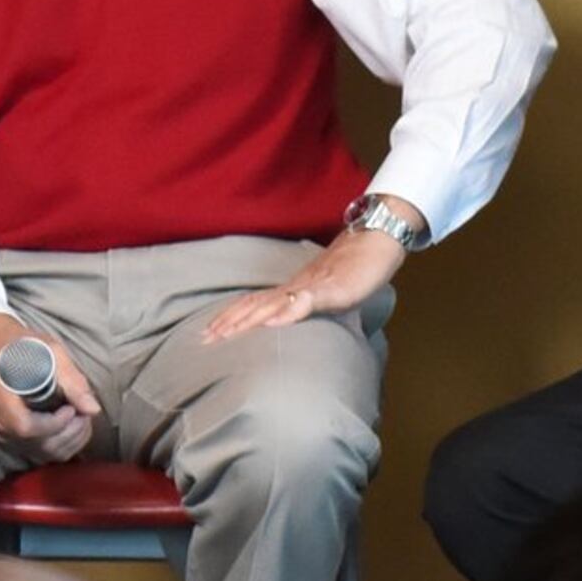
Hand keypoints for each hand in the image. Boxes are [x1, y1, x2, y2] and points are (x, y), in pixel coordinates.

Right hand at [0, 312, 99, 464]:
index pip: (27, 428)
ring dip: (74, 438)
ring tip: (81, 414)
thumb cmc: (25, 348)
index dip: (55, 423)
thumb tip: (93, 409)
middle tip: (83, 409)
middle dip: (72, 430)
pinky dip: (69, 443)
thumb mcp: (52, 353)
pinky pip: (46, 452)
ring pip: (47, 452)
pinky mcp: (18, 439)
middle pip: (41, 444)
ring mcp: (8, 433)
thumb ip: (72, 381)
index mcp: (2, 399)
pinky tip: (76, 424)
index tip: (71, 408)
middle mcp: (1, 422)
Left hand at [203, 224, 406, 343]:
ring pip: (274, 303)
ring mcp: (313, 286)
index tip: (208, 334)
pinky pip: (308, 301)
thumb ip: (311, 303)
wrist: (376, 240)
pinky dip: (288, 312)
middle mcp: (297, 286)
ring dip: (248, 319)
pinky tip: (274, 323)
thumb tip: (294, 319)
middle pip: (256, 304)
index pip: (254, 303)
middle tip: (204, 340)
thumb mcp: (330, 291)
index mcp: (294, 289)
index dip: (230, 317)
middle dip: (229, 322)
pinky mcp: (334, 289)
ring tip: (228, 334)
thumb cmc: (356, 267)